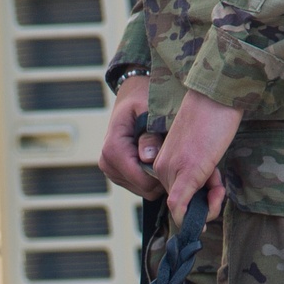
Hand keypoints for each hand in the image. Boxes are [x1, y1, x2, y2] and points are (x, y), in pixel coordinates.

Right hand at [98, 76, 164, 199]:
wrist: (133, 93)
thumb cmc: (144, 98)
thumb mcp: (150, 110)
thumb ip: (150, 135)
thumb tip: (148, 157)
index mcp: (113, 149)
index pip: (142, 181)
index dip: (163, 175)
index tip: (176, 160)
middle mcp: (108, 163)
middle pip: (144, 188)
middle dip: (161, 175)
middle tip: (172, 155)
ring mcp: (111, 171)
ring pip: (143, 190)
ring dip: (157, 175)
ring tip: (163, 152)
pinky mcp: (118, 174)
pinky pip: (141, 186)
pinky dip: (152, 175)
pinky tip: (156, 157)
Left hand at [152, 90, 242, 226]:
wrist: (217, 95)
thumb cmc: (213, 116)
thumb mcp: (202, 149)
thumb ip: (198, 171)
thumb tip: (204, 195)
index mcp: (164, 160)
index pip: (177, 194)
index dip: (199, 199)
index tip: (215, 187)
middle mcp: (163, 167)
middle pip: (182, 203)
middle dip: (206, 202)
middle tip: (220, 185)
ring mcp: (173, 170)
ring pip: (185, 208)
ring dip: (209, 205)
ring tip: (220, 183)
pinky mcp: (187, 172)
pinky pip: (179, 206)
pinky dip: (188, 217)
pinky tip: (202, 219)